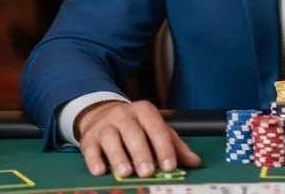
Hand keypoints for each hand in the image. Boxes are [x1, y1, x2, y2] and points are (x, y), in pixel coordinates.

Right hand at [75, 100, 201, 177]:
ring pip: (111, 139)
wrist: (102, 113)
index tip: (170, 166)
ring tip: (126, 173)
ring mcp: (105, 125)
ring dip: (118, 157)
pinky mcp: (89, 137)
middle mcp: (124, 115)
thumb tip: (195, 162)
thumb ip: (175, 145)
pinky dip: (94, 160)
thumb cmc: (136, 126)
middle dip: (141, 153)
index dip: (164, 147)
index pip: (157, 128)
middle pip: (133, 133)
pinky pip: (90, 148)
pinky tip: (100, 171)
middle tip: (148, 172)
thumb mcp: (156, 129)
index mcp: (145, 111)